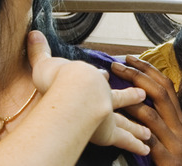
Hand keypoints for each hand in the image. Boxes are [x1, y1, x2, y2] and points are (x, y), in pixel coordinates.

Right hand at [26, 31, 150, 155]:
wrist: (73, 91)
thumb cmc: (58, 79)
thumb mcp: (45, 62)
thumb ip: (39, 50)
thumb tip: (33, 33)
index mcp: (87, 79)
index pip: (97, 78)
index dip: (101, 77)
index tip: (106, 75)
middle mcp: (101, 95)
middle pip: (118, 97)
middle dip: (130, 97)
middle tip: (141, 96)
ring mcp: (107, 114)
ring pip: (125, 120)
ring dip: (136, 124)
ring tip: (147, 130)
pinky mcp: (109, 131)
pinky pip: (124, 139)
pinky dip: (135, 144)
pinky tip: (145, 149)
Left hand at [112, 55, 181, 165]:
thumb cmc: (179, 162)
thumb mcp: (174, 137)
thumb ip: (161, 120)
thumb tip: (137, 101)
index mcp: (180, 118)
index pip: (166, 85)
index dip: (148, 70)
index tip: (131, 59)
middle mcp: (180, 126)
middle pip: (160, 93)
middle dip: (137, 76)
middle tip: (118, 66)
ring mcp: (175, 141)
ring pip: (153, 114)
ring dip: (131, 100)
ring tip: (113, 91)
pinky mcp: (168, 158)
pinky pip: (149, 140)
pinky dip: (134, 130)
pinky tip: (120, 124)